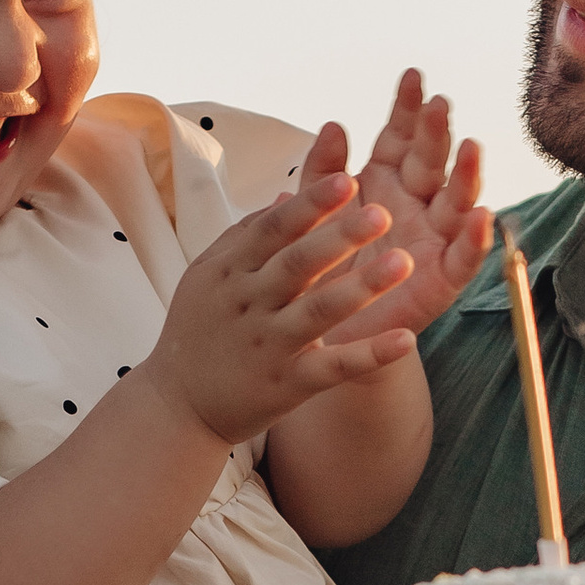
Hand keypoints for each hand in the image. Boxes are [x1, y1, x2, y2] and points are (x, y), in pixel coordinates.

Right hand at [152, 136, 417, 446]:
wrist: (178, 405)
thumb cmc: (200, 331)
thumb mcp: (208, 276)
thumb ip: (247, 234)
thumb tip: (288, 194)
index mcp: (230, 271)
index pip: (273, 229)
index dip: (310, 205)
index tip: (347, 179)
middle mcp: (249, 304)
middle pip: (298, 264)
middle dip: (339, 237)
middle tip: (382, 212)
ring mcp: (269, 345)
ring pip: (319, 312)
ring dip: (362, 287)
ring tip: (403, 262)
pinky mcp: (288, 384)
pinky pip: (334, 367)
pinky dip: (370, 354)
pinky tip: (406, 340)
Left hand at [338, 70, 494, 340]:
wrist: (319, 331)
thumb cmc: (318, 267)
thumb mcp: (314, 212)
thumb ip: (323, 172)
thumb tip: (335, 124)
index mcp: (385, 181)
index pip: (401, 137)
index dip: (407, 109)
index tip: (411, 77)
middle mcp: (416, 204)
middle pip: (432, 163)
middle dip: (437, 133)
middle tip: (439, 104)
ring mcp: (434, 239)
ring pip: (458, 202)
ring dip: (467, 175)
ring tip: (471, 148)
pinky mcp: (443, 280)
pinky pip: (464, 259)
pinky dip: (476, 240)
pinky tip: (482, 217)